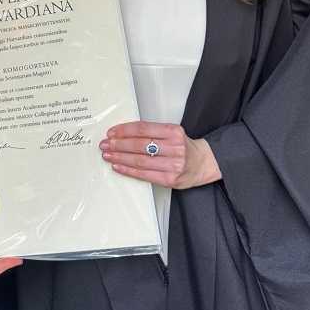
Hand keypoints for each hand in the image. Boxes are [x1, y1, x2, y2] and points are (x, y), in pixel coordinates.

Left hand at [99, 121, 221, 190]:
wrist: (204, 163)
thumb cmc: (184, 146)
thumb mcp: (172, 132)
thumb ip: (152, 132)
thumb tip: (123, 134)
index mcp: (173, 131)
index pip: (143, 129)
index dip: (124, 130)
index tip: (112, 132)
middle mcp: (174, 147)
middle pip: (140, 145)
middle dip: (119, 144)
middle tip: (105, 144)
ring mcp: (173, 165)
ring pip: (140, 160)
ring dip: (120, 158)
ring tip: (108, 155)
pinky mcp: (170, 180)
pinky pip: (145, 175)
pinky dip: (129, 171)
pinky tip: (118, 167)